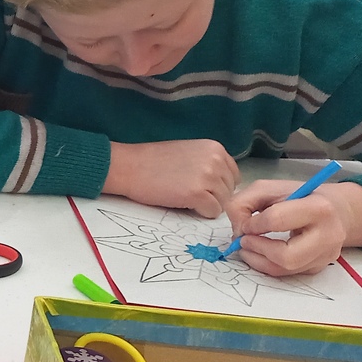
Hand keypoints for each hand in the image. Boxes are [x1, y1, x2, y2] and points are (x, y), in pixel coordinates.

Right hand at [102, 139, 239, 217]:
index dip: (217, 184)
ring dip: (206, 204)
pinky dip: (200, 212)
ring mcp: (208, 177)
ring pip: (223, 203)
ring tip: (184, 196)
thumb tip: (221, 182)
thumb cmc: (152, 161)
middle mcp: (216, 160)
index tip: (199, 185)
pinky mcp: (198, 194)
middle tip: (188, 192)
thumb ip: (208, 162)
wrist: (129, 166)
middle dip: (213, 195)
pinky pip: (212, 212)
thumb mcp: (189, 152)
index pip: (233, 175)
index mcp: (215, 148)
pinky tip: (183, 202)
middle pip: (229, 190)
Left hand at [225, 179, 361, 276]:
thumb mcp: (266, 188)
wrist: (334, 209)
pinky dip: (266, 265)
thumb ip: (242, 203)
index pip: (276, 220)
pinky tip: (260, 252)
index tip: (245, 223)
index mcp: (318, 208)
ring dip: (257, 260)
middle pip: (286, 256)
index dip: (252, 224)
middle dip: (257, 249)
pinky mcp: (319, 267)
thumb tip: (238, 231)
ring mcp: (326, 255)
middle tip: (243, 240)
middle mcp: (329, 235)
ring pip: (284, 269)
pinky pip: (287, 273)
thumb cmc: (297, 196)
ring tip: (247, 247)